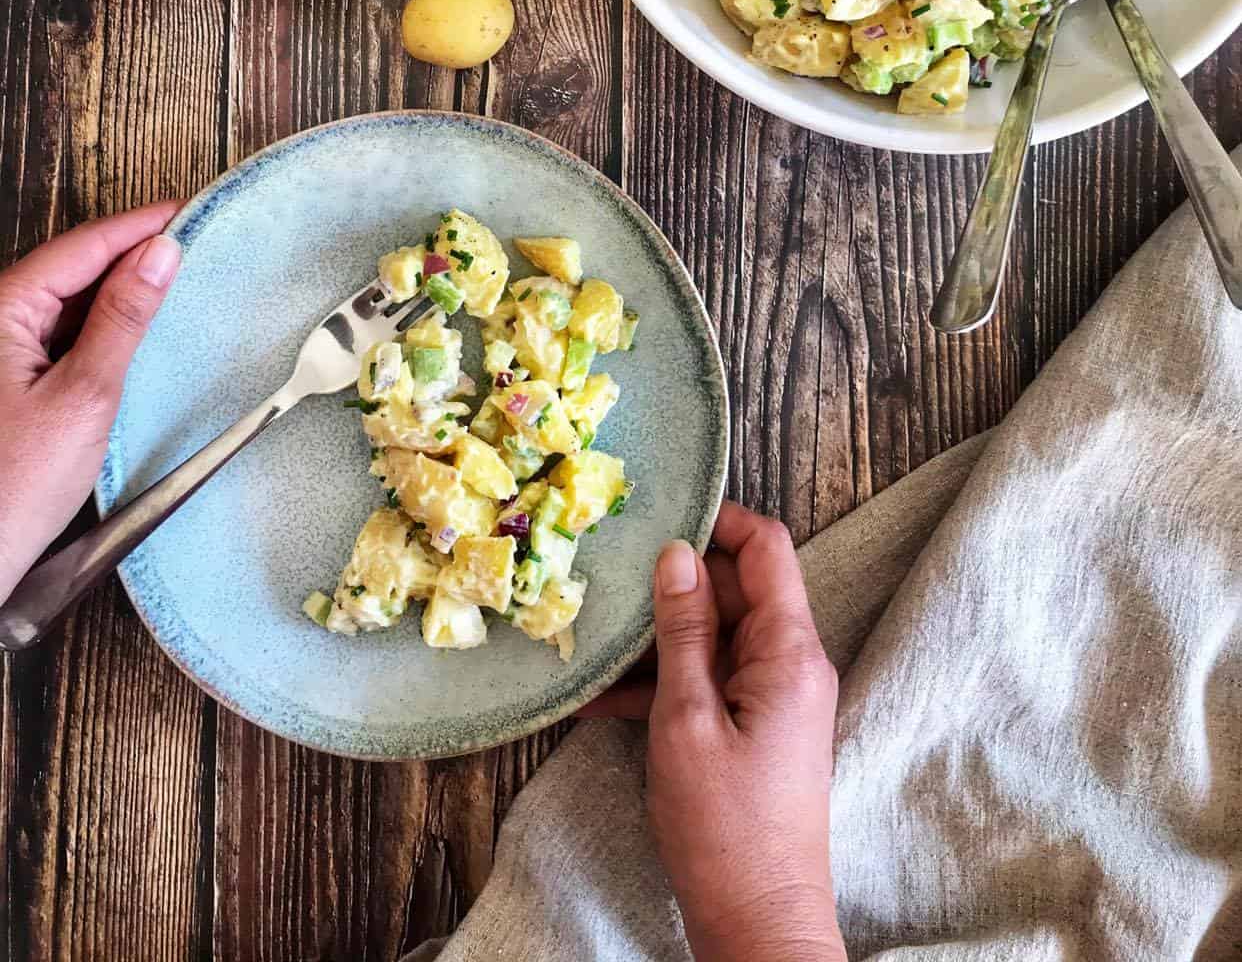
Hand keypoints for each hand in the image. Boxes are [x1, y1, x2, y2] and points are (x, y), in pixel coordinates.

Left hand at [0, 202, 181, 604]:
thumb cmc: (11, 489)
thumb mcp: (85, 395)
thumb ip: (123, 318)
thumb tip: (160, 254)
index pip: (78, 248)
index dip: (136, 226)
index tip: (186, 212)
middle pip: (68, 268)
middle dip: (128, 252)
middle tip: (190, 242)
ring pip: (63, 301)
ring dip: (115, 291)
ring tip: (173, 281)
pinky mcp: (6, 382)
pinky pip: (55, 335)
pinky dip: (97, 327)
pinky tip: (132, 330)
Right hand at [585, 503, 845, 961]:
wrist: (759, 925)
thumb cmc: (725, 829)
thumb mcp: (687, 719)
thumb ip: (684, 631)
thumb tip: (677, 553)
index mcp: (790, 651)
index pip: (766, 548)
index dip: (718, 521)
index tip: (660, 516)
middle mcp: (792, 664)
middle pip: (735, 589)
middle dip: (674, 583)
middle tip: (608, 581)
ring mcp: (775, 697)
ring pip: (715, 636)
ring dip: (658, 639)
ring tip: (592, 642)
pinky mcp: (755, 729)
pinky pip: (709, 681)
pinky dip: (662, 684)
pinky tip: (599, 700)